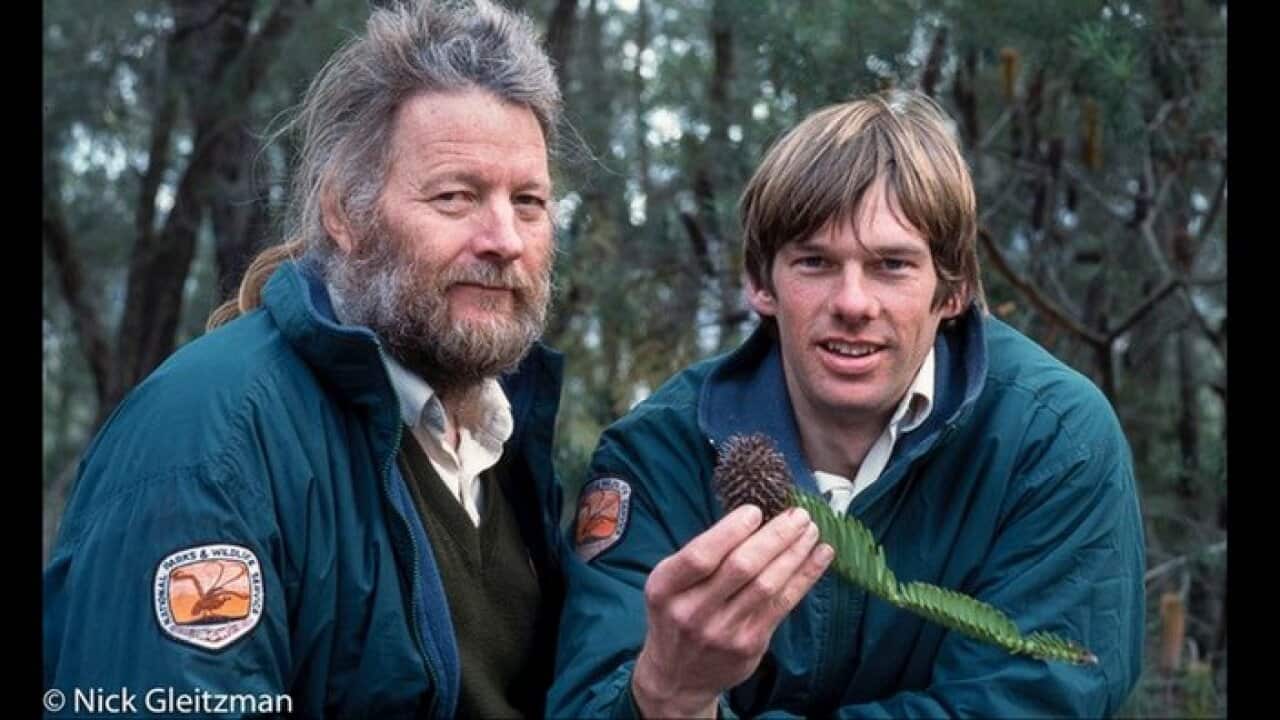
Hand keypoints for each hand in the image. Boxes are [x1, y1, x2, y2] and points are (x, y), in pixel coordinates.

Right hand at [631, 505, 833, 717]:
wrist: (678, 677)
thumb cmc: (677, 615)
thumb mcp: (669, 585)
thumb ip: (700, 556)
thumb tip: (754, 517)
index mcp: (664, 589)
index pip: (700, 556)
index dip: (730, 531)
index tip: (755, 510)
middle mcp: (691, 612)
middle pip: (741, 567)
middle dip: (775, 536)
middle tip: (798, 514)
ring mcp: (722, 632)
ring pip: (767, 585)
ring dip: (794, 553)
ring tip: (810, 530)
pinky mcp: (749, 645)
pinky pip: (782, 604)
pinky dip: (804, 576)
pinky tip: (819, 557)